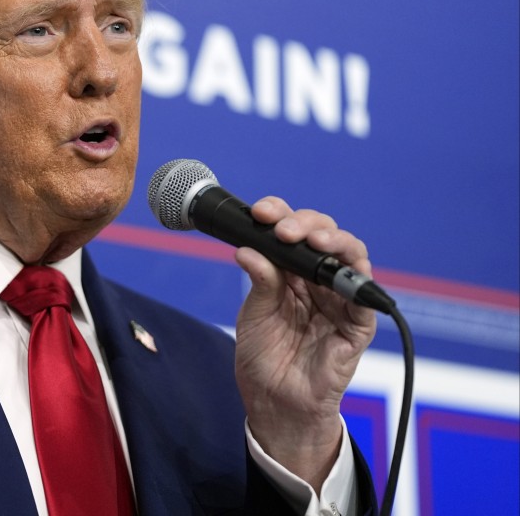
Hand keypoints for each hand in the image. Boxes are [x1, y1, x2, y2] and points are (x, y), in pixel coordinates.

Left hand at [233, 196, 376, 492]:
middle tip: (282, 228)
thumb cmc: (263, 356)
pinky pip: (366, 295)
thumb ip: (260, 282)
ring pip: (350, 254)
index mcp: (289, 271)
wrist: (274, 401)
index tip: (260, 211)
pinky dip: (356, 277)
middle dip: (305, 223)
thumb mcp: (255, 314)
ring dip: (334, 240)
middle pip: (323, 234)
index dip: (279, 213)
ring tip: (313, 240)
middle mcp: (317, 278)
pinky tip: (338, 268)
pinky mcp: (358, 324)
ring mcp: (340, 298)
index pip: (291, 230)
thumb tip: (247, 249)